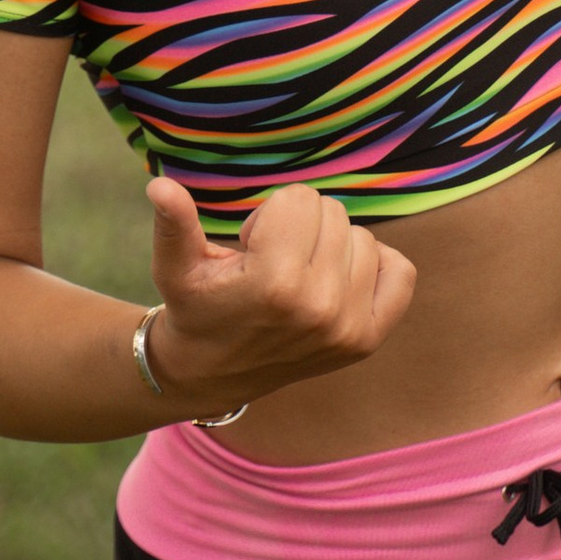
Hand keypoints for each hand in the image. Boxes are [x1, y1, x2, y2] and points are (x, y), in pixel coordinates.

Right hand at [142, 176, 415, 410]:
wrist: (212, 373)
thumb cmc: (196, 307)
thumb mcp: (175, 266)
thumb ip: (173, 224)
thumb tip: (160, 186)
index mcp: (275, 282)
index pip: (301, 199)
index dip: (270, 215)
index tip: (251, 246)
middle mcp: (319, 307)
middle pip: (333, 214)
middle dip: (300, 227)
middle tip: (272, 263)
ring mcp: (348, 327)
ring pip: (363, 238)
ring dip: (332, 246)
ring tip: (298, 276)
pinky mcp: (368, 340)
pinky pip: (400, 271)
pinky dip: (377, 265)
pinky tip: (339, 278)